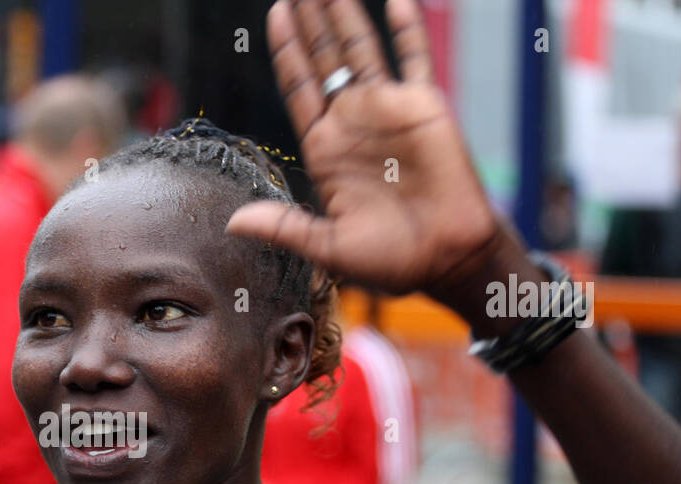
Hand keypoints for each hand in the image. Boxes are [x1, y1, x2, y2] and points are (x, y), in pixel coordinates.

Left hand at [227, 0, 501, 296]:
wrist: (448, 260)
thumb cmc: (391, 260)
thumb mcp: (328, 246)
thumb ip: (283, 226)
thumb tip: (232, 223)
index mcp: (326, 149)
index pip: (300, 88)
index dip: (287, 52)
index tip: (275, 15)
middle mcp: (353, 123)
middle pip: (324, 59)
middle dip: (310, 22)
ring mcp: (389, 111)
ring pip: (362, 49)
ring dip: (345, 14)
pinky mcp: (425, 107)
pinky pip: (415, 58)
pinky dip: (407, 28)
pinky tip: (394, 0)